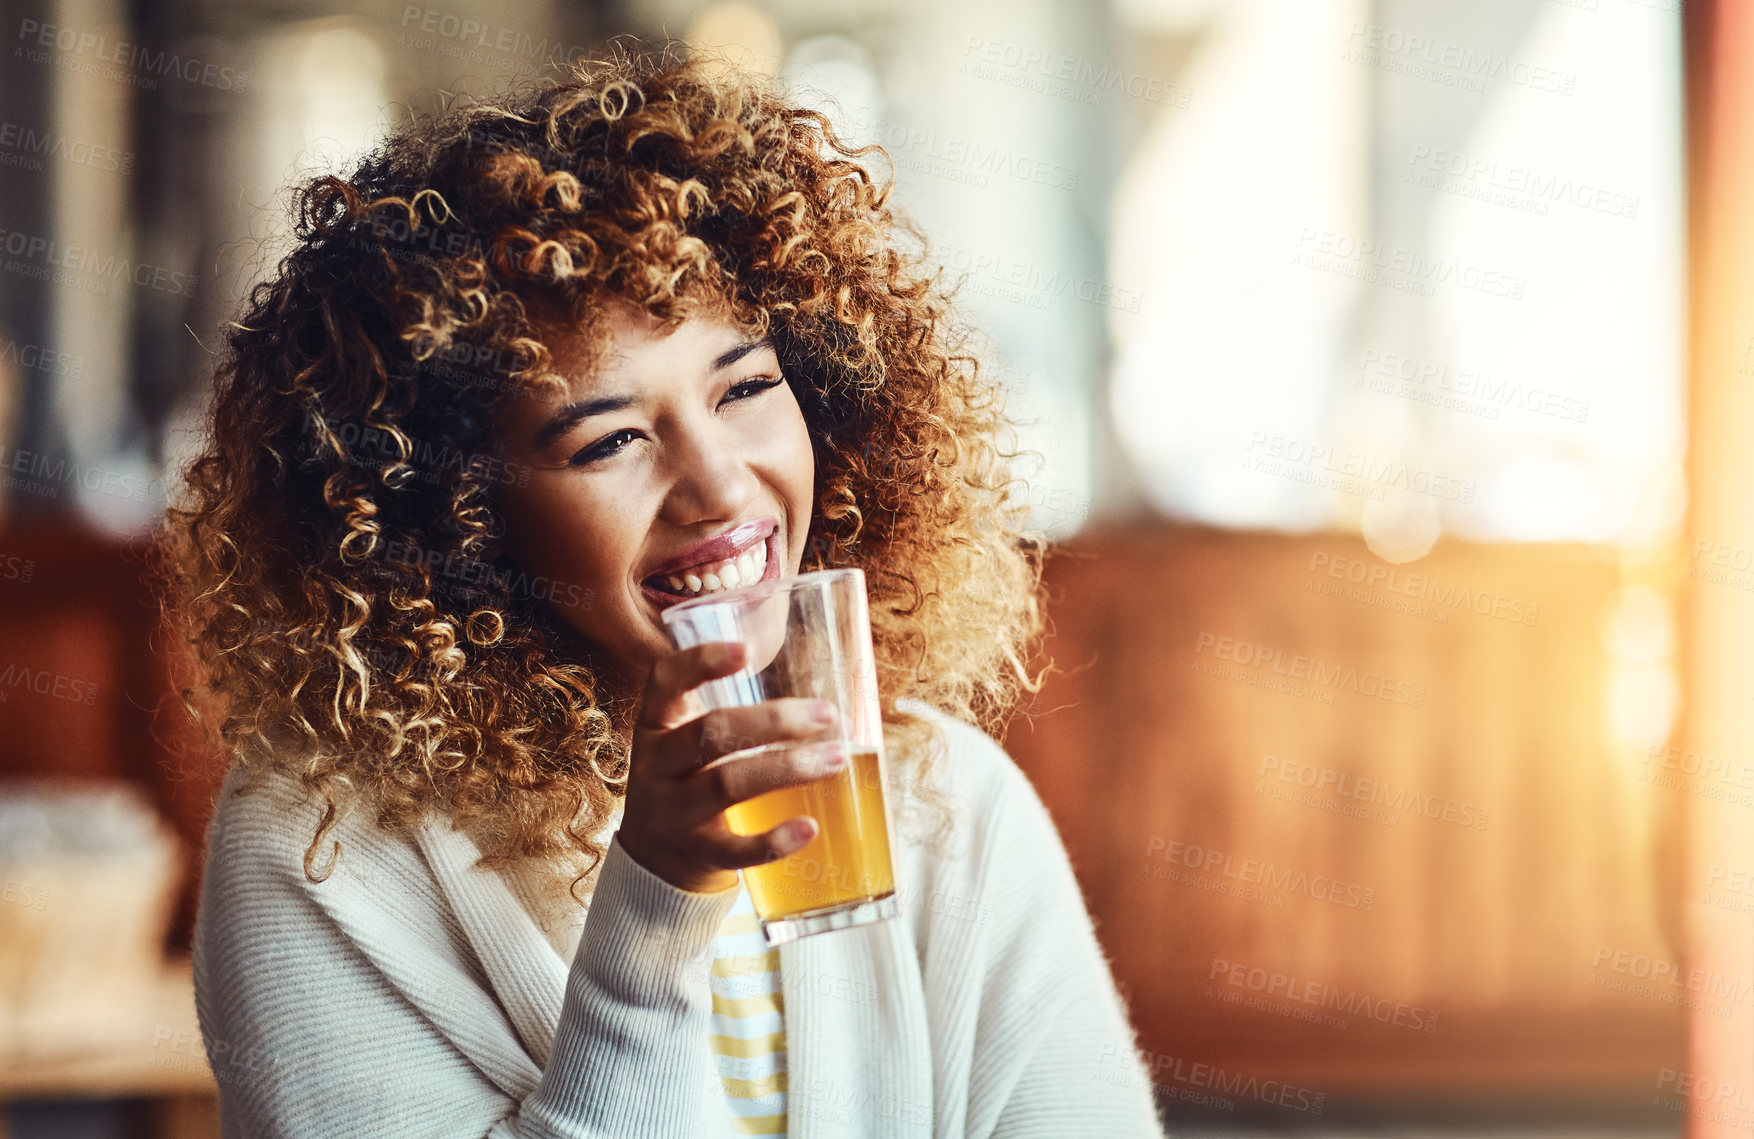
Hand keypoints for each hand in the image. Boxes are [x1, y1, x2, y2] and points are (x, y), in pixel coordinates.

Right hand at [617, 641, 846, 894]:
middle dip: (774, 720)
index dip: (699, 662)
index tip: (746, 650)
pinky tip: (810, 827)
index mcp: (656, 727)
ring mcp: (673, 814)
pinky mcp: (696, 855)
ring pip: (728, 783)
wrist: (653, 864)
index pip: (664, 682)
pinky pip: (735, 849)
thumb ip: (729, 719)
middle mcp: (656, 767)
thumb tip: (816, 700)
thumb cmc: (686, 785)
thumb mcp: (684, 744)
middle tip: (827, 715)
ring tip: (836, 758)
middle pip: (711, 732)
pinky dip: (774, 840)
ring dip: (788, 767)